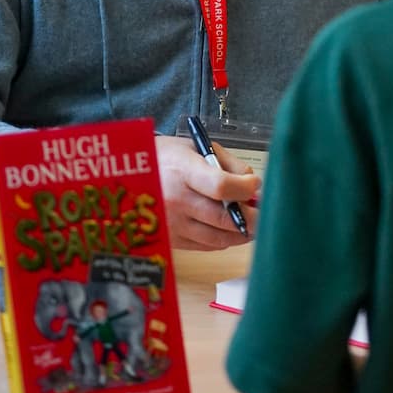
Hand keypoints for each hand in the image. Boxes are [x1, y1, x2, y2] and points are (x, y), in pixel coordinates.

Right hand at [154, 134, 258, 250]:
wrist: (128, 176)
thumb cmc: (166, 157)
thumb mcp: (196, 146)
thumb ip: (228, 163)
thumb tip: (253, 184)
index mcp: (182, 171)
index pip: (220, 186)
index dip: (244, 188)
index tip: (255, 184)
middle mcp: (176, 200)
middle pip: (223, 218)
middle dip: (252, 217)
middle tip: (264, 210)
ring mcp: (172, 224)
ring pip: (218, 237)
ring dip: (241, 232)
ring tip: (252, 221)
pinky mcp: (172, 240)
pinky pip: (206, 245)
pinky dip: (224, 238)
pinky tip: (231, 228)